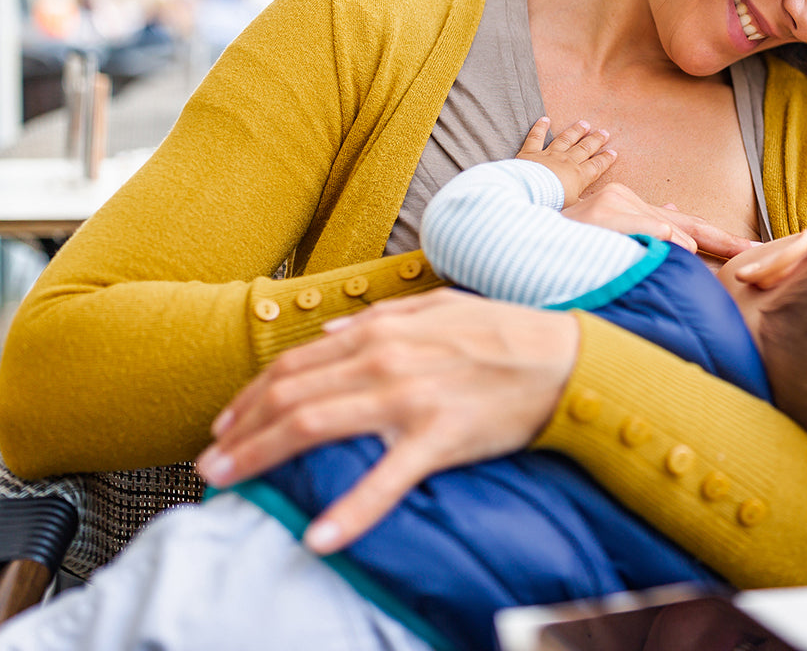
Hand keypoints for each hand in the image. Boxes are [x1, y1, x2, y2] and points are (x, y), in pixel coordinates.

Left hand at [197, 289, 578, 553]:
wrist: (559, 357)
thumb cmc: (498, 332)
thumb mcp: (435, 308)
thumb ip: (378, 317)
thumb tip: (330, 334)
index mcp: (381, 330)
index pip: (296, 364)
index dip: (252, 395)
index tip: (225, 423)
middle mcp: (385, 361)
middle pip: (292, 396)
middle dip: (241, 430)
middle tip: (209, 463)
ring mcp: (409, 399)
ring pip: (317, 427)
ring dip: (264, 455)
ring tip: (230, 483)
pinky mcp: (438, 437)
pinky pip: (386, 479)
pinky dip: (350, 510)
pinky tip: (319, 536)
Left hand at [515, 117, 617, 205]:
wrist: (530, 192)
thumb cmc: (552, 202)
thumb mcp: (572, 208)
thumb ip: (582, 206)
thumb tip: (592, 208)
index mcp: (579, 176)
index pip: (596, 166)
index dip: (605, 159)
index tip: (613, 152)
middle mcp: (567, 162)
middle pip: (584, 149)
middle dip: (595, 140)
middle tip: (604, 132)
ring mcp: (549, 155)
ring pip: (566, 140)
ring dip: (576, 131)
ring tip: (585, 124)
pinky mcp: (531, 152)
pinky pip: (536, 137)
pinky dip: (540, 127)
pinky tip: (545, 119)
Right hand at [563, 182, 758, 259]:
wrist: (523, 231)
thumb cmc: (567, 243)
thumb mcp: (608, 240)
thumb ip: (644, 232)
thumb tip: (681, 228)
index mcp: (636, 211)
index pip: (688, 225)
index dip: (721, 239)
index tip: (755, 251)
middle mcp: (629, 202)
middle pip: (689, 225)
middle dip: (726, 242)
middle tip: (760, 253)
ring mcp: (616, 205)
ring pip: (669, 232)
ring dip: (684, 254)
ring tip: (700, 266)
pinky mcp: (606, 214)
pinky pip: (649, 230)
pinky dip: (664, 242)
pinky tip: (678, 252)